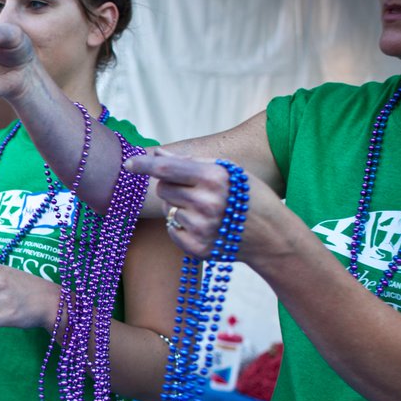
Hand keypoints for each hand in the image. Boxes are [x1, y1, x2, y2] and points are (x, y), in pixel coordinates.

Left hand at [125, 148, 283, 261]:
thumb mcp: (229, 170)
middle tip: (194, 190)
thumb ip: (191, 161)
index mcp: (214, 178)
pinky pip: (171, 230)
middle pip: (163, 189)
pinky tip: (205, 226)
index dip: (143, 165)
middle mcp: (206, 203)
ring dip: (180, 207)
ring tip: (207, 210)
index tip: (128, 164)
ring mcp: (201, 227)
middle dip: (171, 186)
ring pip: (168, 210)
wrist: (272, 235)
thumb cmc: (250, 196)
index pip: (166, 169)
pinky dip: (182, 226)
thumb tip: (157, 153)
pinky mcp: (197, 247)